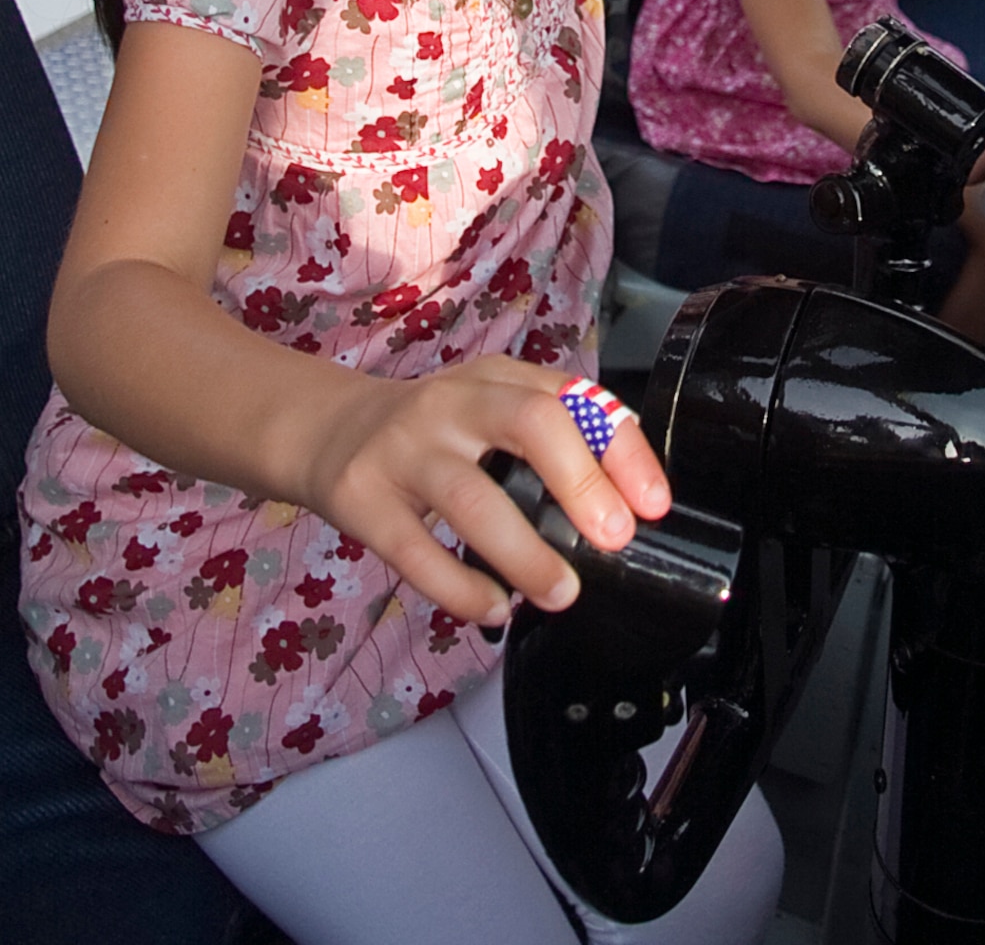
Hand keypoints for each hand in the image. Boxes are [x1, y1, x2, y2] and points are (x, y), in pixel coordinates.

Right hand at [301, 355, 670, 627]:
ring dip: (525, 554)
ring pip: (473, 498)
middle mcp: (454, 404)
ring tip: (561, 593)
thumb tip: (630, 482)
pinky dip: (460, 588)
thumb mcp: (492, 406)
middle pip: (530, 423)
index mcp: (497, 379)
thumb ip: (555, 432)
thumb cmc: (433, 430)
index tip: (652, 504)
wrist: (328, 432)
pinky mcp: (363, 499)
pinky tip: (493, 609)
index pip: (575, 398)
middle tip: (613, 539)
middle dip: (581, 481)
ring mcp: (405, 450)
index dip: (622, 451)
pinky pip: (416, 552)